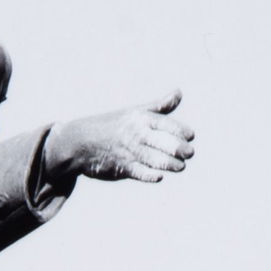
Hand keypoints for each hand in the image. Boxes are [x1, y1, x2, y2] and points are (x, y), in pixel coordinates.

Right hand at [45, 92, 193, 184]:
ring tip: (181, 167)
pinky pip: (137, 172)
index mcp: (140, 119)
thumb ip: (160, 107)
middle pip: (160, 141)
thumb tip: (179, 93)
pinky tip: (159, 177)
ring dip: (168, 163)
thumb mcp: (135, 112)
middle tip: (190, 153)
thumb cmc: (112, 125)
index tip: (191, 136)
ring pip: (152, 158)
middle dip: (177, 148)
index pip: (163, 123)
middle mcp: (135, 134)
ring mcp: (128, 151)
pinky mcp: (121, 168)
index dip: (178, 130)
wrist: (79, 142)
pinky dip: (148, 175)